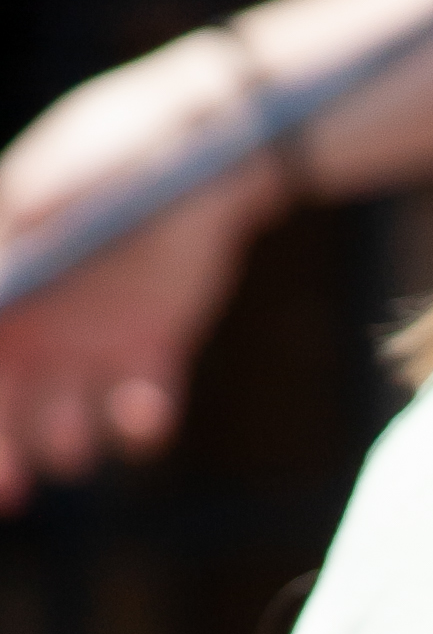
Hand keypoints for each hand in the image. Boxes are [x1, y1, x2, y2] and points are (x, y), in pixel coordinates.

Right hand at [0, 35, 283, 504]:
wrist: (211, 141)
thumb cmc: (121, 144)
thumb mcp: (66, 177)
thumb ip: (26, 221)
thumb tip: (5, 265)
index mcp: (4, 274)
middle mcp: (37, 316)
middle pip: (3, 402)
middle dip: (2, 452)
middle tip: (8, 491)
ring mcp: (92, 336)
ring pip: (65, 419)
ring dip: (66, 442)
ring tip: (73, 440)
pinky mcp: (152, 347)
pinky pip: (140, 407)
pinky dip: (142, 423)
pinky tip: (146, 413)